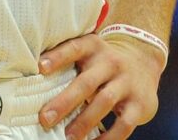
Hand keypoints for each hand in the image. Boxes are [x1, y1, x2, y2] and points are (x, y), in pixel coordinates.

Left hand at [36, 32, 162, 139]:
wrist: (143, 59)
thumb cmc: (103, 61)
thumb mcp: (89, 52)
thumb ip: (68, 62)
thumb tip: (34, 84)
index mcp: (93, 47)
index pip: (73, 48)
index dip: (57, 57)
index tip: (40, 68)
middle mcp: (110, 62)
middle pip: (86, 83)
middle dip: (65, 102)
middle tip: (45, 118)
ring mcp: (127, 83)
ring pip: (104, 102)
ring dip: (84, 121)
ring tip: (68, 136)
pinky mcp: (140, 104)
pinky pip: (124, 123)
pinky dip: (109, 137)